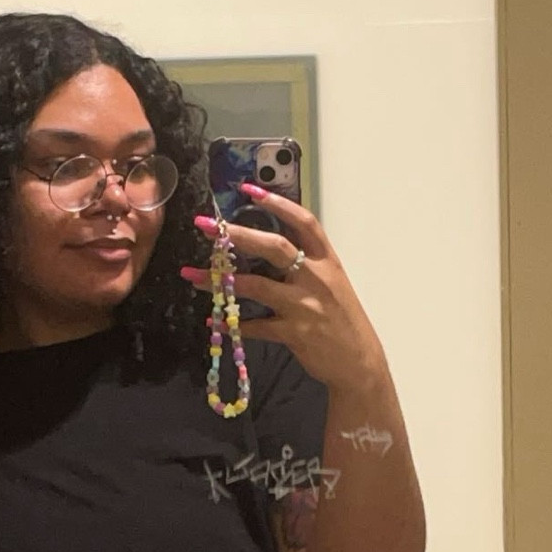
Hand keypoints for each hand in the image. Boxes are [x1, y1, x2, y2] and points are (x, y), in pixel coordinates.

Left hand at [184, 189, 384, 391]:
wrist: (359, 361)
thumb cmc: (342, 320)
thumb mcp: (331, 284)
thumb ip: (304, 265)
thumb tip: (266, 248)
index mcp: (326, 261)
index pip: (304, 223)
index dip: (278, 204)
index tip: (249, 191)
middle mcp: (316, 278)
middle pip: (275, 247)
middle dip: (237, 235)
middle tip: (207, 226)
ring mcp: (305, 306)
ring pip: (256, 286)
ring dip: (220, 281)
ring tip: (192, 275)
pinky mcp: (294, 333)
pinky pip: (256, 326)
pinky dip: (233, 323)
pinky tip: (215, 321)